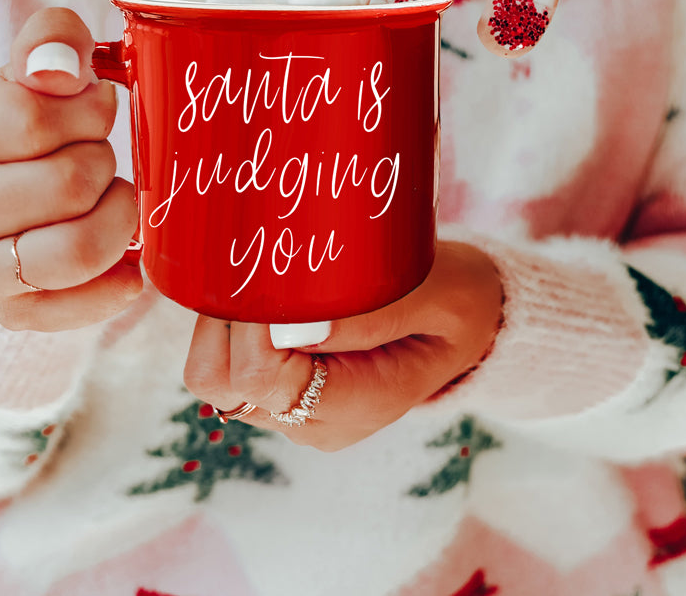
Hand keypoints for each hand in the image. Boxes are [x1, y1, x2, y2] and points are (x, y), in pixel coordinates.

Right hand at [0, 8, 140, 330]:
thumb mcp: (30, 68)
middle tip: (100, 153)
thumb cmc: (22, 123)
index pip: (30, 116)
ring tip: (115, 197)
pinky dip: (120, 281)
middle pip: (65, 183)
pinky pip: (80, 306)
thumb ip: (49, 41)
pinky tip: (128, 257)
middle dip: (104, 159)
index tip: (93, 106)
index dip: (86, 107)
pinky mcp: (5, 312)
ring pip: (75, 250)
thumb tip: (59, 70)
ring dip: (119, 216)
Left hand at [183, 241, 502, 450]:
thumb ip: (371, 315)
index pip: (262, 379)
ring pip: (214, 374)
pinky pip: (229, 362)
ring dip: (221, 319)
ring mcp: (294, 409)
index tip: (266, 271)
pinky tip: (263, 288)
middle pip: (222, 383)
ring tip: (260, 272)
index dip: (249, 323)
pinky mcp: (284, 388)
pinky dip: (231, 324)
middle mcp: (313, 421)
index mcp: (355, 405)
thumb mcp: (434, 296)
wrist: (470, 323)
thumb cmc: (458, 301)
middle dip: (221, 319)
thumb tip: (292, 325)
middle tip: (252, 264)